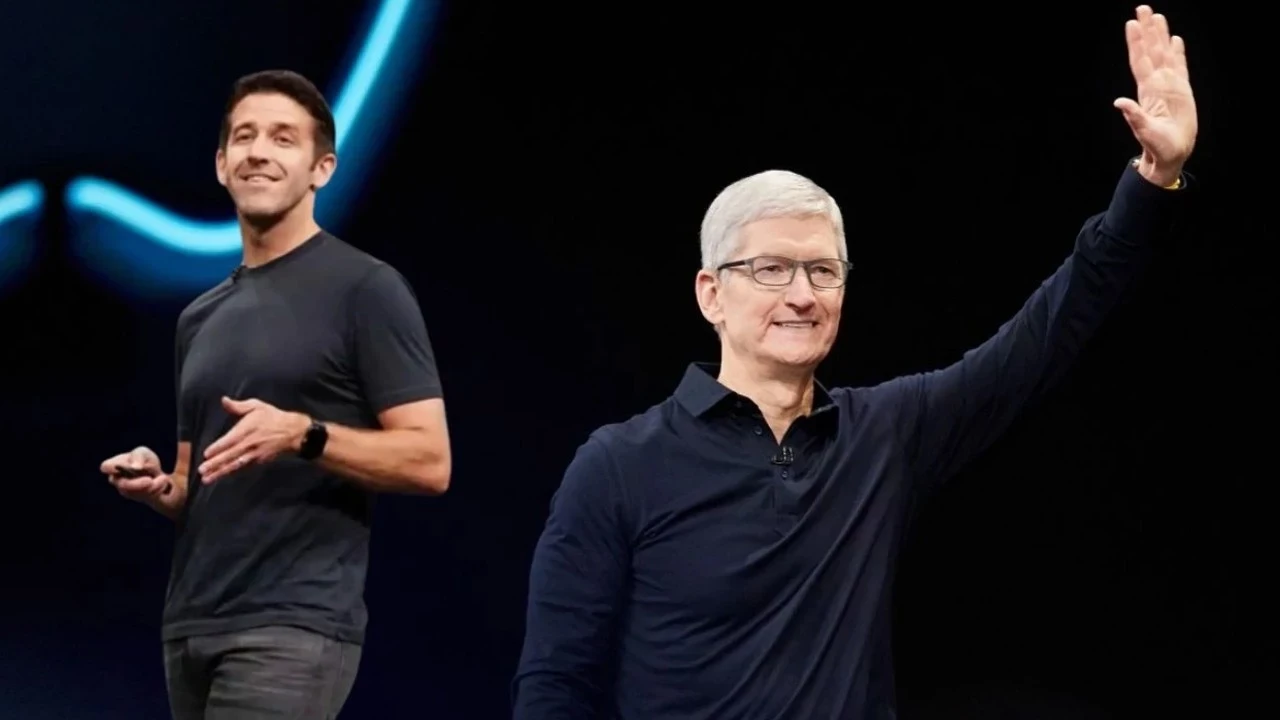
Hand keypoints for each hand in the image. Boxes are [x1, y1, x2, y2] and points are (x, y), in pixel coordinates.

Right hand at [100, 446, 172, 500]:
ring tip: (163, 478)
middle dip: (138, 484)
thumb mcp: (144, 453)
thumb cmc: (145, 461)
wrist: (156, 474)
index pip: (106, 467)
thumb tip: (135, 467)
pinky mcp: (137, 498)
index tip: (118, 467)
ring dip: (153, 485)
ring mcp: (125, 491)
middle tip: (150, 480)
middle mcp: (116, 479)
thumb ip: (138, 457)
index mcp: (114, 465)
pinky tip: (162, 483)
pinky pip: (146, 497)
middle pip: (123, 485)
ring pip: (137, 493)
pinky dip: (157, 489)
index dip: (110, 467)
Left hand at [199, 397, 308, 483]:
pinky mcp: (259, 462)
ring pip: (235, 465)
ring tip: (207, 479)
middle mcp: (250, 444)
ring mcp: (254, 455)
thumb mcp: (257, 406)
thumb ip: (239, 406)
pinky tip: (221, 477)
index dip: (218, 448)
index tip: (206, 454)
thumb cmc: (273, 417)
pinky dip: (231, 473)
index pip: (230, 440)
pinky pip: (243, 468)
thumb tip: (224, 400)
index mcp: (247, 429)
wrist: (294, 433)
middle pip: (230, 455)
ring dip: (221, 472)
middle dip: (215, 464)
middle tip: (202, 471)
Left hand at [1113, 5, 1197, 185]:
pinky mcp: (1182, 90)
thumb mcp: (1144, 131)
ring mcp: (1169, 85)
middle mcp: (1157, 83)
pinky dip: (1178, 53)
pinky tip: (1175, 40)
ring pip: (1165, 54)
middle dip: (1148, 30)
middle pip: (1151, 51)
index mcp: (1148, 90)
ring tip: (1158, 17)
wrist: (1170, 154)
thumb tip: (1119, 102)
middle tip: (1143, 8)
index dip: (1136, 42)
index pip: (1140, 60)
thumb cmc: (1157, 146)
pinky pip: (1180, 67)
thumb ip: (1134, 116)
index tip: (1132, 24)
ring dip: (1161, 36)